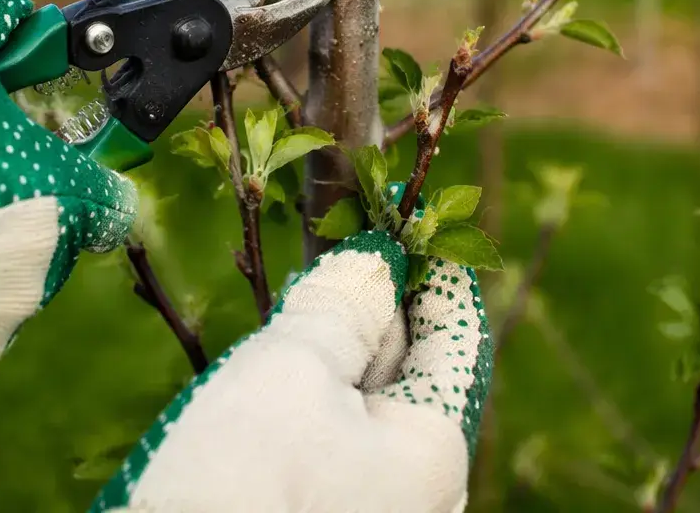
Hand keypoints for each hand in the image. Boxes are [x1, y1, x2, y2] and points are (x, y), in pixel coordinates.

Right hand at [91, 231, 493, 512]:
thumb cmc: (242, 483)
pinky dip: (311, 405)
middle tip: (340, 250)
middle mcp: (424, 494)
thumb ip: (340, 306)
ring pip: (367, 411)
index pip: (458, 332)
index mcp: (438, 448)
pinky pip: (334, 451)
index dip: (432, 266)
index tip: (404, 215)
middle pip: (412, 371)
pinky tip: (269, 384)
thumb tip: (374, 263)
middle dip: (377, 308)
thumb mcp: (290, 369)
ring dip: (334, 356)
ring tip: (297, 309)